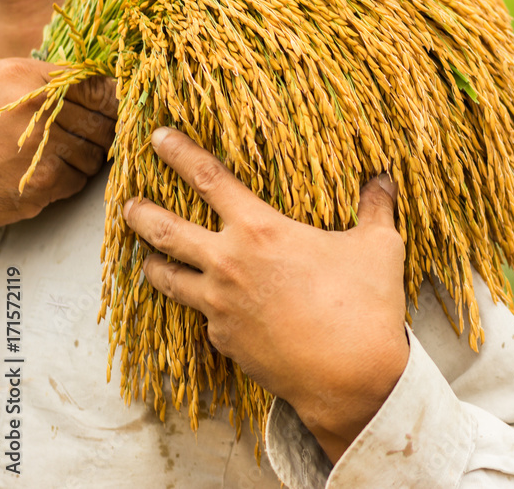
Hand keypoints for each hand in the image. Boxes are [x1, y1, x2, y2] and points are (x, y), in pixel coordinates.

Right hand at [0, 58, 116, 228]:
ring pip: (93, 155)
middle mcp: (36, 111)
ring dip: (83, 158)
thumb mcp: (1, 84)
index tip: (113, 110)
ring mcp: (40, 149)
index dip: (111, 103)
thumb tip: (108, 91)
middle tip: (85, 137)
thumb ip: (50, 83)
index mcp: (26, 80)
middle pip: (102, 124)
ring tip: (57, 154)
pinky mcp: (41, 183)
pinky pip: (78, 180)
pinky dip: (68, 180)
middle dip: (100, 133)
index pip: (97, 89)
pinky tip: (43, 173)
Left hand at [122, 127, 409, 462]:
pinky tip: (207, 308)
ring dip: (153, 263)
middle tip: (129, 204)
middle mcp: (228, 264)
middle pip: (166, 231)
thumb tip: (384, 178)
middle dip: (142, 213)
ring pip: (167, 278)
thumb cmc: (365, 305)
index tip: (158, 136)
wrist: (349, 377)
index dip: (179, 152)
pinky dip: (201, 307)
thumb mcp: (379, 246)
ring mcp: (220, 306)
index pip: (207, 179)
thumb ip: (376, 207)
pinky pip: (202, 317)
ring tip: (146, 258)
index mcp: (261, 230)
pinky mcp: (224, 340)